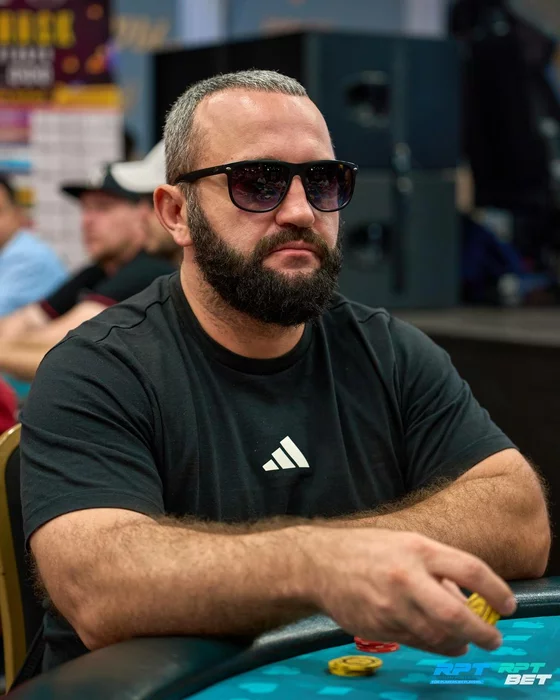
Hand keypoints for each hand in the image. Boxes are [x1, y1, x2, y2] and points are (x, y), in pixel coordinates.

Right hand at [298, 527, 516, 656]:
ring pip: (436, 635)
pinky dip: (431, 644)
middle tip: (493, 638)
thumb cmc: (368, 550)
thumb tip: (466, 599)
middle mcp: (406, 577)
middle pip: (456, 614)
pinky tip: (437, 641)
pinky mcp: (378, 626)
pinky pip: (414, 642)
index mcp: (417, 549)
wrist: (320, 563)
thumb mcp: (406, 545)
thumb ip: (437, 570)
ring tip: (464, 642)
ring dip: (457, 643)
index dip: (496, 590)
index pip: (470, 569)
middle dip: (482, 632)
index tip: (509, 605)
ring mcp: (391, 605)